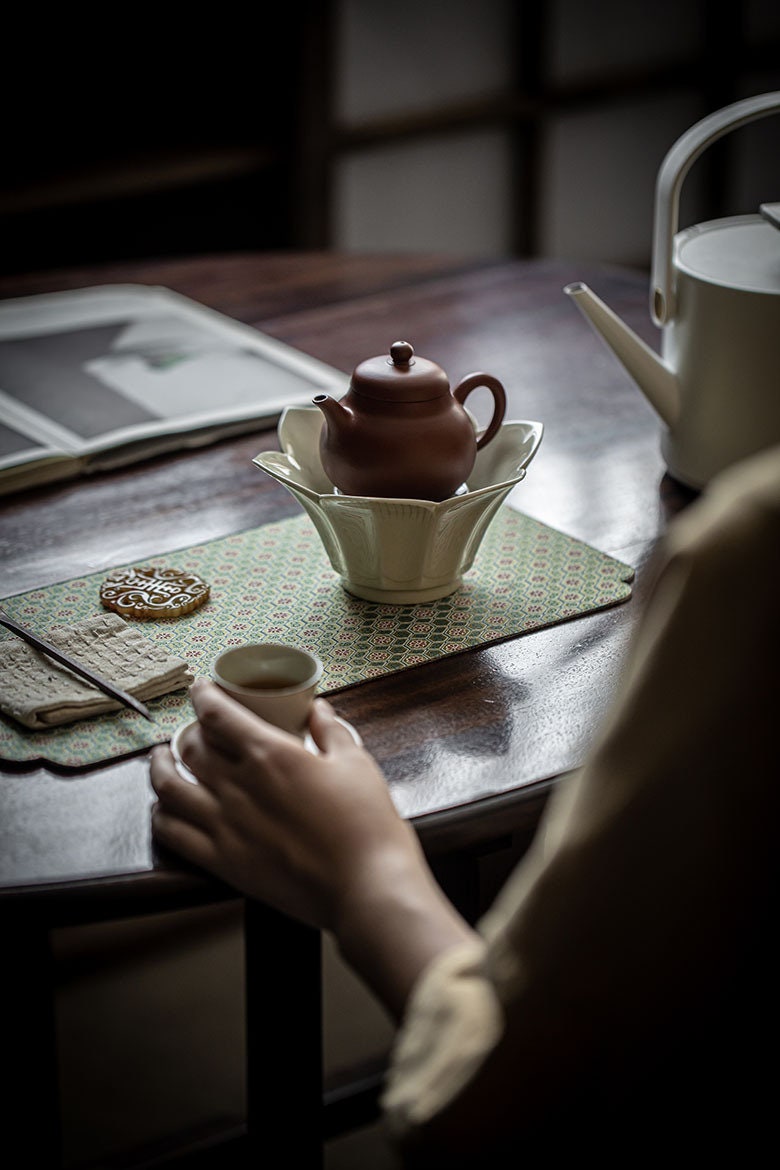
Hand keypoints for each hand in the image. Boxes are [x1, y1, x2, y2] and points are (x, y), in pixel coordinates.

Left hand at [151, 680, 417, 925]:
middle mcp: (238, 786)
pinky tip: (164, 809)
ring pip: (169, 788)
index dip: (202, 695)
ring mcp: (225, 826)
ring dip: (159, 768)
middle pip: (190, 747)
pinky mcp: (223, 862)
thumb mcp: (356, 765)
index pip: (218, 714)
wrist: (365, 888)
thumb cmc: (367, 826)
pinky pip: (173, 834)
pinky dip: (161, 816)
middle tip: (193, 728)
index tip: (200, 688)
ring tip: (161, 759)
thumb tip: (318, 710)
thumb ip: (331, 732)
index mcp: (270, 755)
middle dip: (187, 730)